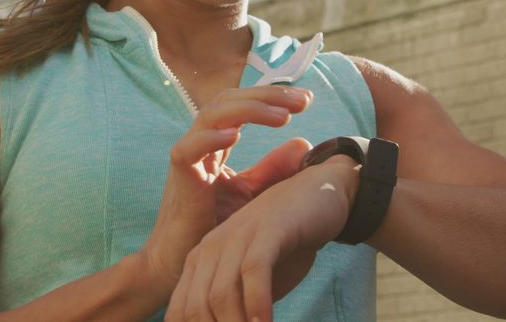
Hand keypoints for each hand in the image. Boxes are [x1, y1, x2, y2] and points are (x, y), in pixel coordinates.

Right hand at [139, 86, 314, 301]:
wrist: (182, 265)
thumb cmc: (214, 228)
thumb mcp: (252, 194)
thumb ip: (273, 169)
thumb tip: (304, 143)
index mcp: (217, 142)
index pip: (242, 103)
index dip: (273, 96)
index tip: (306, 99)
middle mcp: (201, 143)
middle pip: (229, 100)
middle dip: (266, 95)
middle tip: (302, 100)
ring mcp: (188, 158)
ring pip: (211, 116)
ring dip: (248, 110)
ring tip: (282, 116)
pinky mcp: (179, 180)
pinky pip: (187, 150)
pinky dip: (209, 139)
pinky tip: (236, 135)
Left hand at [165, 156, 359, 321]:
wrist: (323, 194)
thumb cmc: (288, 243)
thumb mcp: (255, 280)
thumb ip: (238, 308)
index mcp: (202, 259)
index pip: (182, 312)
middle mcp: (212, 247)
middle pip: (197, 308)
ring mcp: (239, 236)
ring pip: (221, 294)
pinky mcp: (267, 230)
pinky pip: (253, 273)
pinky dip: (257, 304)